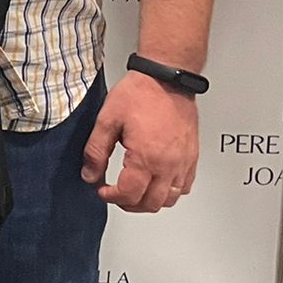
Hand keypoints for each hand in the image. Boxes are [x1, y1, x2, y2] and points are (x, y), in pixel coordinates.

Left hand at [84, 71, 200, 212]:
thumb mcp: (107, 120)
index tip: (102, 190)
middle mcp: (169, 164)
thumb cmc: (141, 93)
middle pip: (151, 203)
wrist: (166, 79)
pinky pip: (184, 186)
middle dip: (129, 204)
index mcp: (146, 157)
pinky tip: (156, 181)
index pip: (129, 194)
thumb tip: (90, 174)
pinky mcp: (192, 156)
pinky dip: (169, 191)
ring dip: (150, 201)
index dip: (111, 197)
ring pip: (170, 199)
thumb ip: (96, 151)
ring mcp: (184, 162)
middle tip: (116, 194)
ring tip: (134, 190)